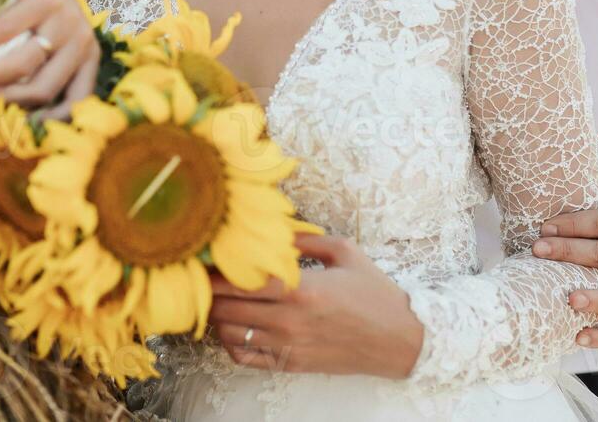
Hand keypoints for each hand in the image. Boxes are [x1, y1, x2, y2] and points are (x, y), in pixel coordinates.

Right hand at [0, 0, 98, 120]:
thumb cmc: (36, 6)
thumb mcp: (44, 42)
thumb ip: (33, 73)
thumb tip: (1, 115)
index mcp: (86, 58)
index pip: (75, 103)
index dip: (44, 123)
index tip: (13, 128)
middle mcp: (82, 41)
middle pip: (42, 91)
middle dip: (6, 102)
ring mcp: (66, 19)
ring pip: (24, 65)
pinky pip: (7, 34)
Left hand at [207, 232, 424, 378]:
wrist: (397, 339)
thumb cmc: (374, 293)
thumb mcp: (345, 252)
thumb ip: (305, 240)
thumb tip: (274, 231)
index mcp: (302, 289)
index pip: (240, 282)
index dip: (213, 273)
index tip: (201, 261)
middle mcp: (289, 321)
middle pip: (226, 308)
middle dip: (207, 292)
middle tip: (200, 277)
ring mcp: (288, 347)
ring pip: (229, 334)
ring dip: (217, 316)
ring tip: (216, 299)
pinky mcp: (290, 365)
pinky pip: (244, 358)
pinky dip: (230, 343)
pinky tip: (235, 327)